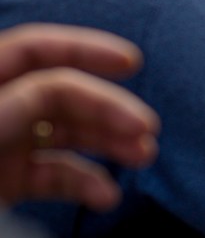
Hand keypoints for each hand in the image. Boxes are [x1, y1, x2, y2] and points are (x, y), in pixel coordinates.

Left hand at [0, 24, 158, 209]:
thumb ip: (19, 101)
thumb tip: (64, 84)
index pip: (37, 49)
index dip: (86, 50)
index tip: (132, 62)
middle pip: (63, 94)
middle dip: (110, 108)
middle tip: (148, 127)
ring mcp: (3, 144)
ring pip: (66, 133)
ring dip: (110, 143)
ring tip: (144, 155)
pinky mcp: (8, 181)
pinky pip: (54, 174)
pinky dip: (85, 182)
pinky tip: (106, 195)